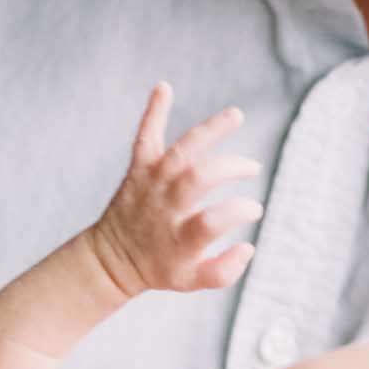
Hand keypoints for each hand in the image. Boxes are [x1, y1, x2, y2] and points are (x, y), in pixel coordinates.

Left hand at [88, 82, 263, 299]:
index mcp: (179, 239)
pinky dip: (153, 112)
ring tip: (237, 115)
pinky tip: (164, 86)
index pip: (212, 222)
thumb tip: (249, 247)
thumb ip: (224, 271)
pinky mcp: (138, 170)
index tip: (255, 209)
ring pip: (179, 152)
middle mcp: (164, 207)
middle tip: (253, 167)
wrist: (114, 258)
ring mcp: (150, 185)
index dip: (237, 212)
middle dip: (229, 168)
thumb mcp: (194, 283)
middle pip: (197, 179)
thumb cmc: (163, 268)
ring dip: (208, 131)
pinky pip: (144, 137)